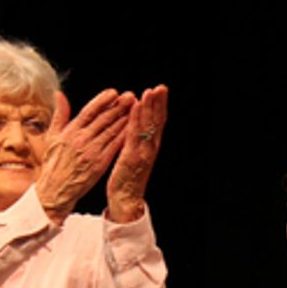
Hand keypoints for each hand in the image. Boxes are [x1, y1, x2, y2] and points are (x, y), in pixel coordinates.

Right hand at [37, 89, 133, 222]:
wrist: (55, 191)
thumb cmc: (53, 165)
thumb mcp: (52, 137)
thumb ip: (59, 115)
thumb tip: (59, 94)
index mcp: (70, 131)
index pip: (90, 110)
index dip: (103, 100)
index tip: (115, 93)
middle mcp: (82, 139)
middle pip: (104, 118)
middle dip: (119, 106)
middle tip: (131, 96)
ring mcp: (92, 151)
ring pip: (112, 130)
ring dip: (125, 118)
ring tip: (135, 109)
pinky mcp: (100, 163)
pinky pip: (115, 146)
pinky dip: (124, 136)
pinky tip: (132, 129)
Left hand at [106, 85, 168, 222]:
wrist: (126, 200)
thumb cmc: (127, 180)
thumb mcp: (133, 157)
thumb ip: (136, 142)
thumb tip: (135, 126)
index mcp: (149, 147)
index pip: (157, 123)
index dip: (160, 106)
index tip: (160, 90)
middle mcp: (149, 148)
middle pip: (157, 122)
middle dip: (159, 103)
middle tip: (160, 87)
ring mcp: (142, 152)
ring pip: (148, 126)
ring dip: (149, 108)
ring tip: (150, 92)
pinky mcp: (132, 157)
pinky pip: (135, 135)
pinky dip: (136, 120)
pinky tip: (136, 108)